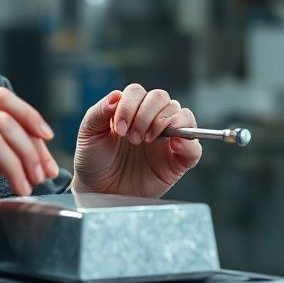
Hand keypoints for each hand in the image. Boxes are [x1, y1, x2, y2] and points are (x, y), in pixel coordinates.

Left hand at [71, 84, 201, 197]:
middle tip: (131, 137)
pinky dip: (189, 143)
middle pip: (161, 98)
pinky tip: (173, 144)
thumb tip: (115, 96)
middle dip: (145, 114)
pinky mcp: (177, 161)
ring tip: (146, 140)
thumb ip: (98, 112)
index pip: (138, 92)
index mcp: (130, 110)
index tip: (118, 128)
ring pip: (182, 114)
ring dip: (164, 122)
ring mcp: (166, 139)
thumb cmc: (94, 161)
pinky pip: (194, 147)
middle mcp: (151, 120)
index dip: (129, 105)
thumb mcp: (89, 134)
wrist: (99, 190)